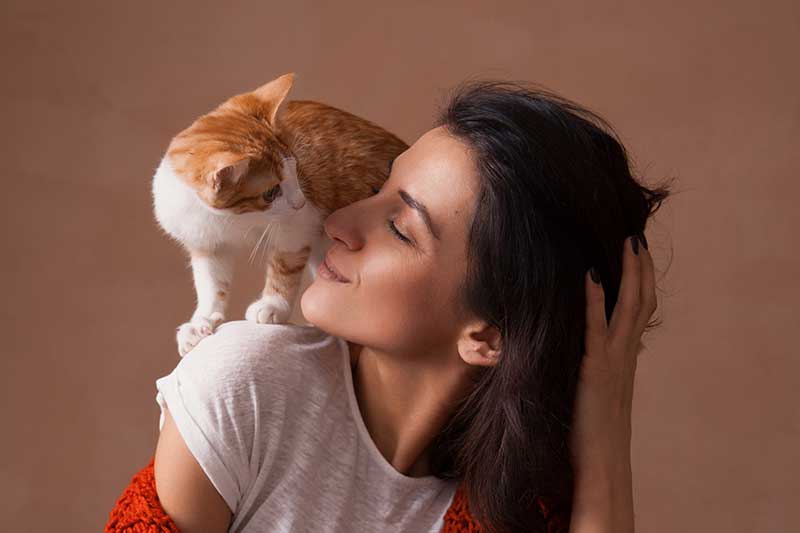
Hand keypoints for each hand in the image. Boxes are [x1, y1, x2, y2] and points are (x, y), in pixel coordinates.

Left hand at [568, 235, 655, 531]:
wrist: (600, 464)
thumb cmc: (591, 428)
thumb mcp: (599, 389)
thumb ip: (599, 365)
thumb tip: (590, 349)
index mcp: (625, 357)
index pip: (639, 310)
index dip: (640, 280)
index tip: (635, 252)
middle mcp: (625, 354)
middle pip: (641, 301)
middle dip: (640, 267)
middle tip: (635, 235)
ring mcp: (613, 361)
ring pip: (628, 308)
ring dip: (628, 273)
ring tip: (626, 242)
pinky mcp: (594, 370)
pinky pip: (596, 329)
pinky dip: (595, 301)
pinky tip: (590, 277)